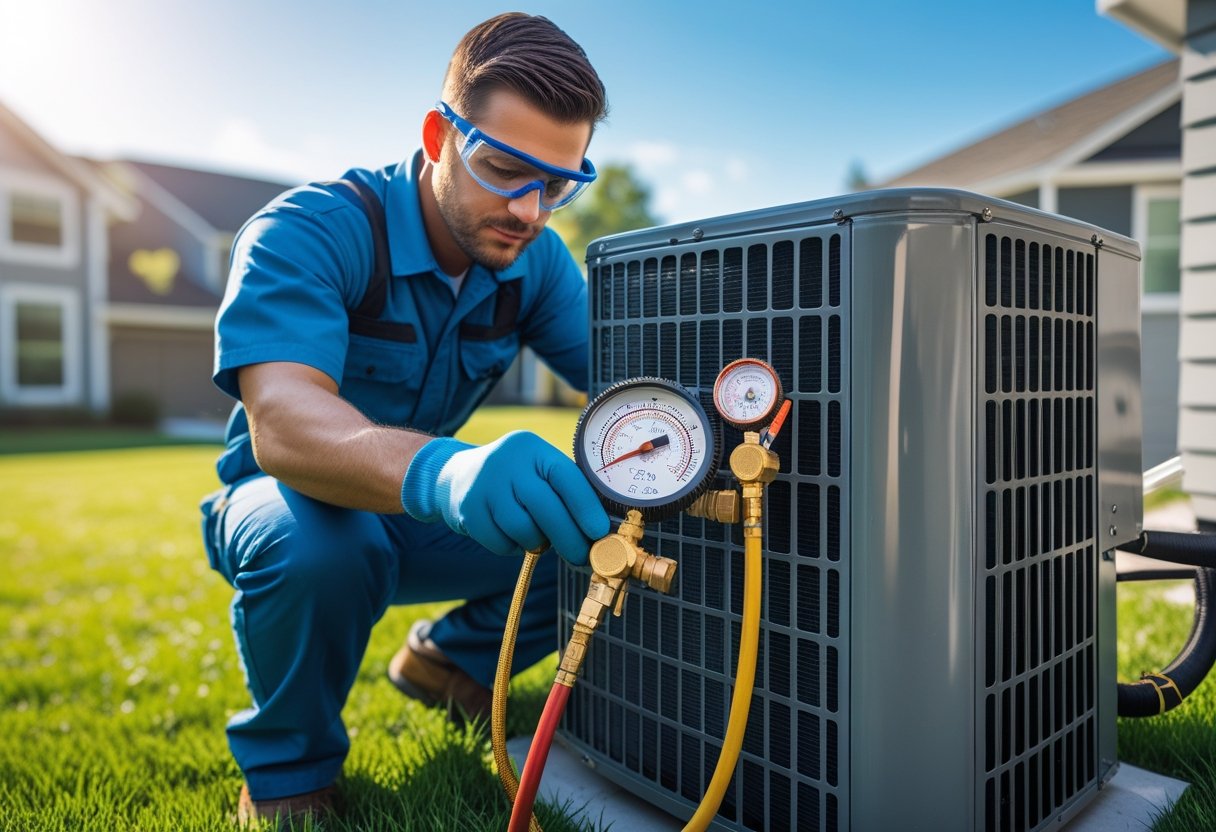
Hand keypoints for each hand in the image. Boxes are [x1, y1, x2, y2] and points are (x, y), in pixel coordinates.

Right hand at [401, 431, 609, 564]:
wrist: (456, 475)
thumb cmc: (515, 480)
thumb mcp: (537, 470)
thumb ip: (565, 492)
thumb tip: (600, 532)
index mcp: (533, 448)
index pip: (566, 477)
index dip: (586, 507)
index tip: (599, 532)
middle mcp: (507, 461)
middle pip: (546, 507)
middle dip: (569, 538)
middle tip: (582, 558)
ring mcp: (484, 485)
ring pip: (523, 529)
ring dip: (537, 542)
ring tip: (539, 539)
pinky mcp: (467, 510)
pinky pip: (501, 542)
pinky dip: (513, 547)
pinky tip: (512, 537)